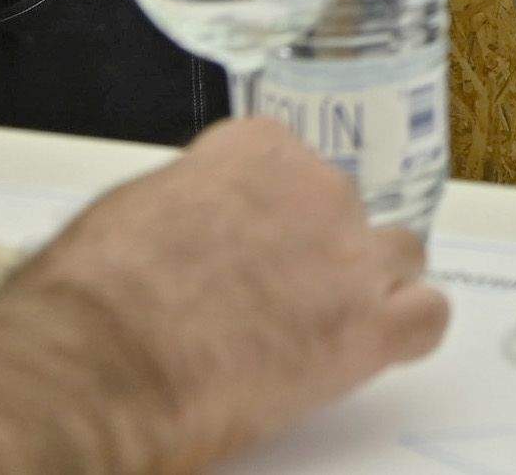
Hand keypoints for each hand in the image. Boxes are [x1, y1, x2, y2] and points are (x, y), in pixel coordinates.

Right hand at [21, 119, 448, 463]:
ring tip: (324, 325)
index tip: (249, 241)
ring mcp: (350, 257)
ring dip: (369, 286)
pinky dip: (407, 331)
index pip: (288, 163)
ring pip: (397, 255)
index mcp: (256, 151)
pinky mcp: (368, 328)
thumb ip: (185, 207)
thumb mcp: (127, 214)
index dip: (269, 211)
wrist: (96, 364)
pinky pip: (426, 317)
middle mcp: (317, 189)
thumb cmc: (89, 298)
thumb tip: (185, 232)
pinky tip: (375, 348)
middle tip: (272, 298)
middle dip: (315, 250)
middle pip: (341, 210)